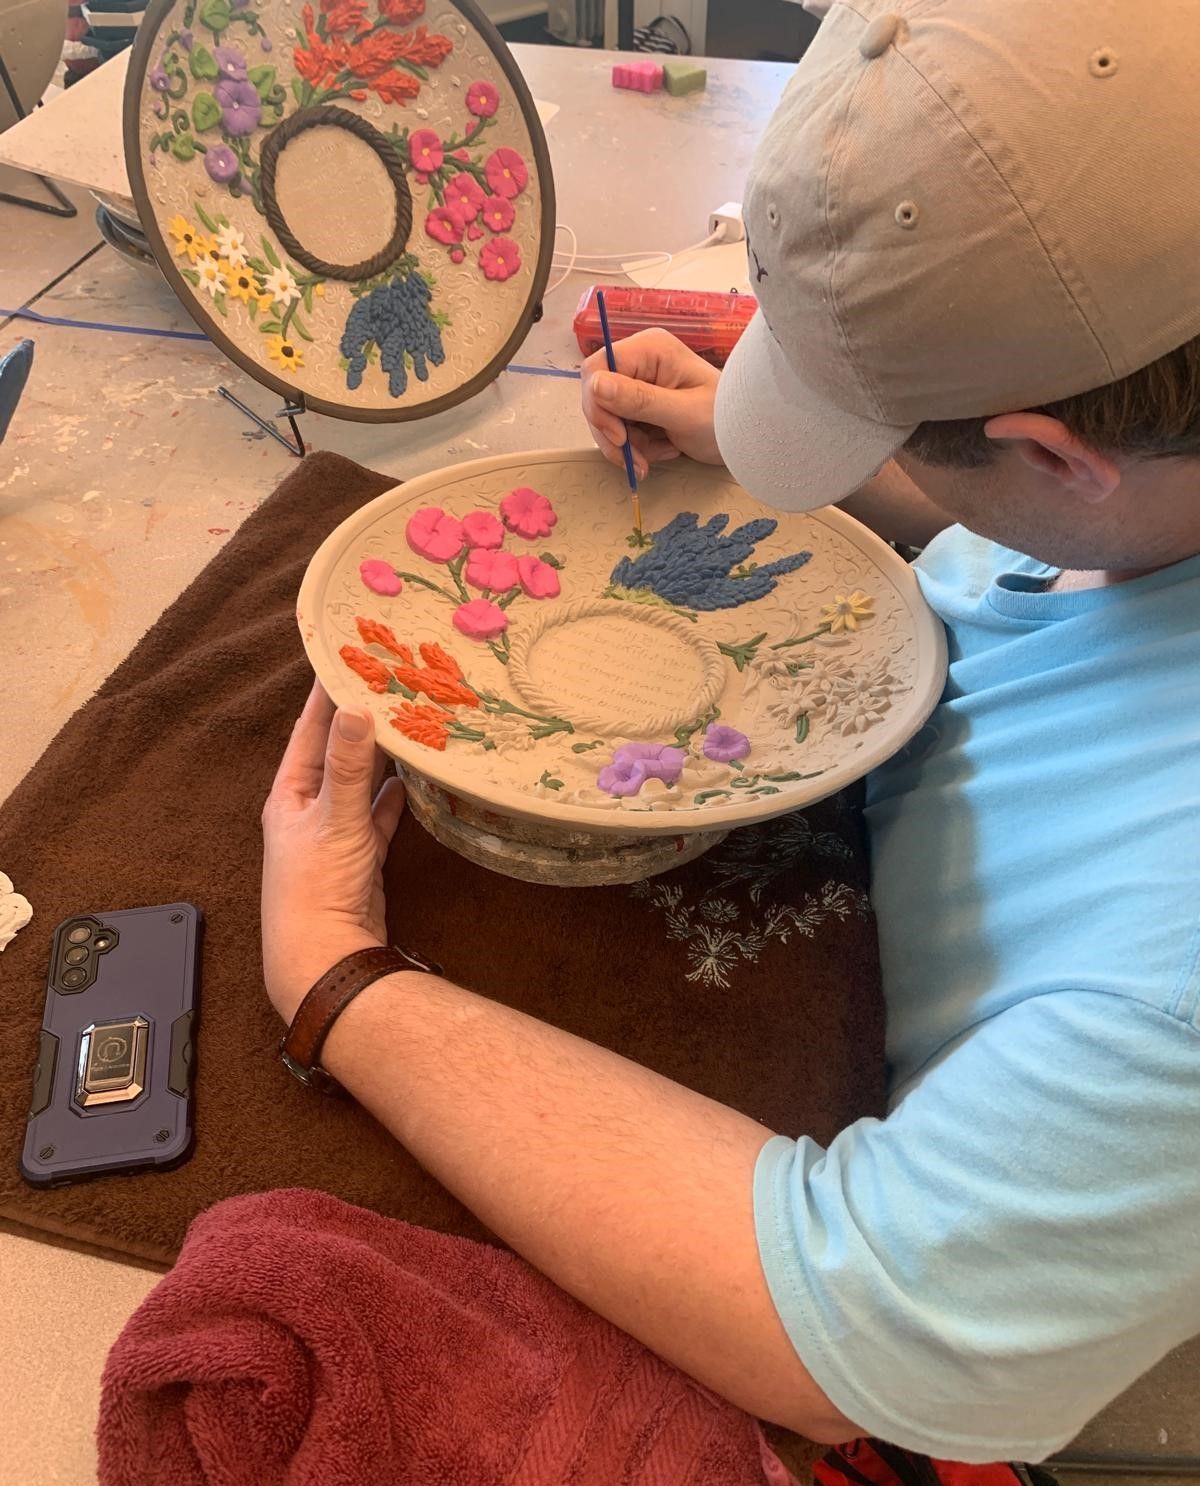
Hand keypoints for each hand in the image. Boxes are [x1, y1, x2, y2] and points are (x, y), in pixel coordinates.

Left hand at [260, 683, 406, 1021]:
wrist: (326, 957)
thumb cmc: (317, 888)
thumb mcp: (334, 818)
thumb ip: (348, 765)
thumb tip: (357, 707)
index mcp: (289, 795)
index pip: (309, 730)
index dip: (326, 694)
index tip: (346, 656)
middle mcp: (308, 810)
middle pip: (337, 753)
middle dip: (361, 721)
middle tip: (390, 682)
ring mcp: (335, 834)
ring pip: (361, 783)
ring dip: (381, 757)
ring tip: (408, 720)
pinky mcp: (360, 857)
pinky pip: (380, 815)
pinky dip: (396, 796)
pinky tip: (414, 777)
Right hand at [581, 328, 722, 477]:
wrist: (747, 437)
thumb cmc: (726, 418)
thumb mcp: (683, 413)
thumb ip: (639, 400)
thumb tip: (595, 385)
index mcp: (650, 349)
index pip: (597, 368)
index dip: (598, 405)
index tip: (618, 438)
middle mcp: (639, 361)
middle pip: (597, 397)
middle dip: (614, 434)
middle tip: (638, 461)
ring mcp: (639, 383)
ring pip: (607, 418)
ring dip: (628, 446)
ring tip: (658, 456)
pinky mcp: (641, 405)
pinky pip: (621, 429)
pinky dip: (637, 448)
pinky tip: (664, 450)